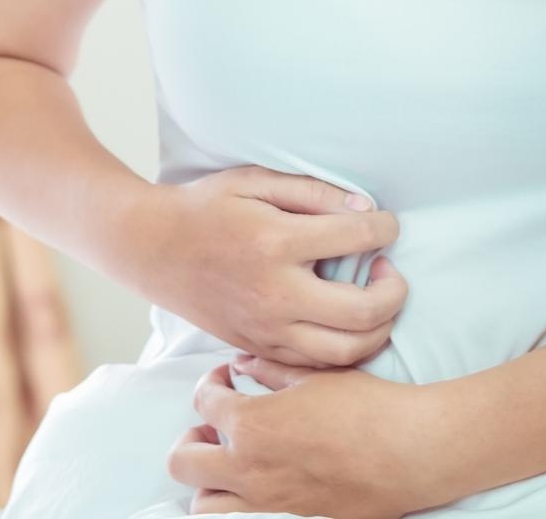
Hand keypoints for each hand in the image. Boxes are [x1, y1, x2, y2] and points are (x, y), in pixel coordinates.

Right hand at [120, 167, 408, 366]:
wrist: (151, 248)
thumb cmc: (206, 208)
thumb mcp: (255, 182)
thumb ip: (313, 192)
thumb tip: (364, 207)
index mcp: (277, 243)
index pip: (356, 238)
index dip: (385, 227)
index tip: (387, 223)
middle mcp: (275, 293)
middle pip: (362, 312)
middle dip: (394, 291)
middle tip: (389, 270)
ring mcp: (266, 328)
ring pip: (345, 351)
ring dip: (378, 328)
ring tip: (375, 298)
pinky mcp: (257, 346)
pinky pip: (316, 364)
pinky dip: (344, 348)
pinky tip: (345, 321)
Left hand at [167, 357, 446, 517]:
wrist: (407, 450)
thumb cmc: (367, 406)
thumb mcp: (316, 374)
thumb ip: (271, 367)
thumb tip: (243, 363)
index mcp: (253, 425)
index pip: (204, 402)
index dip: (210, 384)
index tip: (226, 379)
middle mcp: (248, 469)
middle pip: (183, 461)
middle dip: (191, 437)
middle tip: (213, 424)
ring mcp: (265, 504)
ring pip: (202, 503)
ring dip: (207, 479)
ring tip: (231, 459)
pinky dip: (236, 504)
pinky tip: (259, 482)